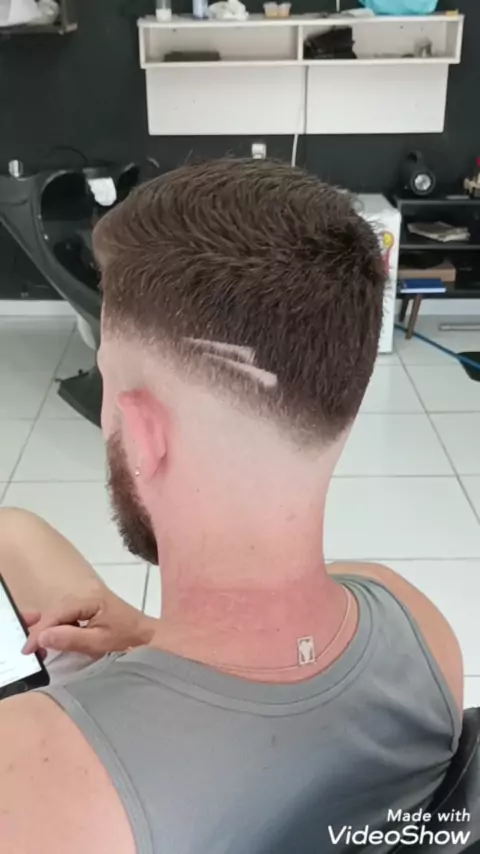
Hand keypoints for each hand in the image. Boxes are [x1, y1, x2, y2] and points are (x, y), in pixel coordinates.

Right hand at [22, 585, 157, 659]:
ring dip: (47, 629)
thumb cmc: (127, 640)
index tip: (28, 650)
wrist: (147, 636)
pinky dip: (56, 626)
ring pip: (59, 612)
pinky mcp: (88, 606)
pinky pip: (66, 614)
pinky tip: (50, 638)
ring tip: (36, 647)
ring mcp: (87, 599)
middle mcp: (86, 594)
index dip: (40, 631)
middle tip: (31, 652)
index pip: (58, 612)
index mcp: (90, 599)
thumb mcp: (99, 643)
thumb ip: (70, 639)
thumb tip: (42, 637)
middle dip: (41, 630)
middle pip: (55, 610)